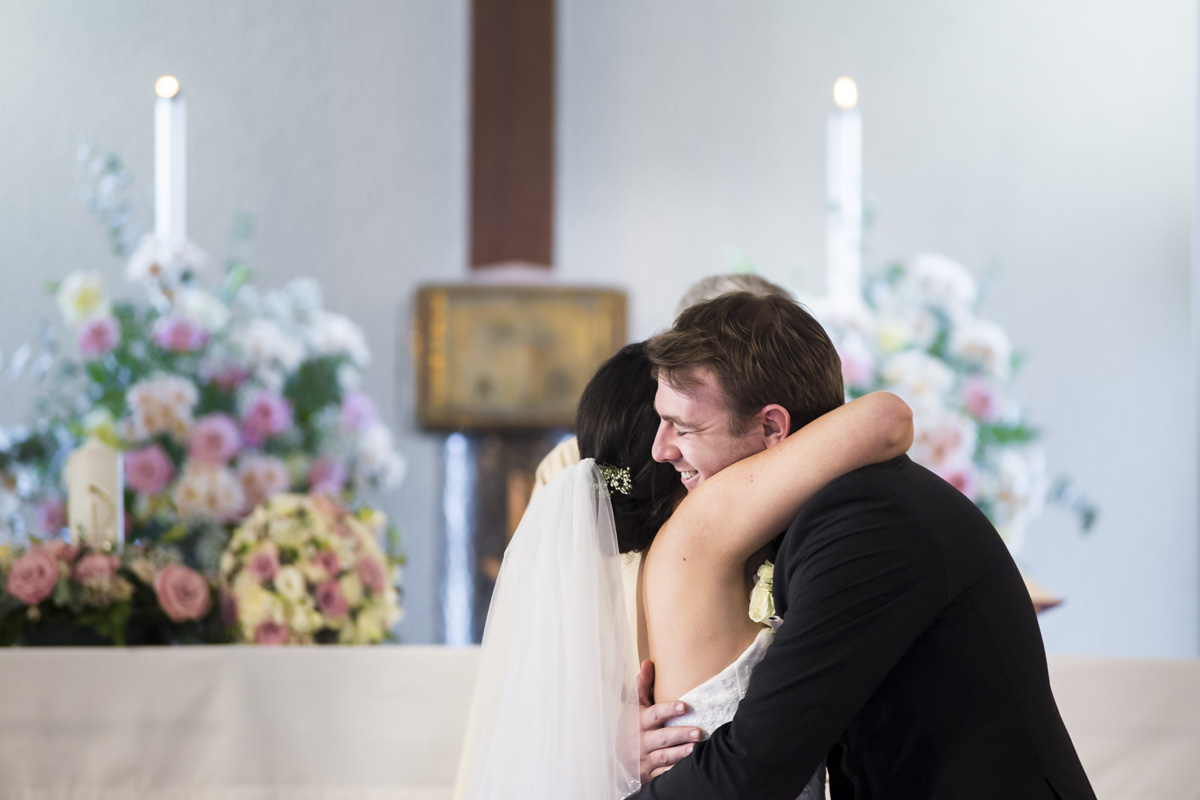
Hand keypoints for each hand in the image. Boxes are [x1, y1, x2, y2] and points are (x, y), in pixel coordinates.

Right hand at [638, 659, 703, 781]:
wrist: (619, 757)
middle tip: (699, 731)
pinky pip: (664, 772)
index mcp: (639, 721)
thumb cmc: (631, 726)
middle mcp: (642, 740)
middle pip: (663, 737)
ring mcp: (647, 758)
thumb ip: (642, 685)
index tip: (684, 706)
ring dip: (680, 753)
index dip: (668, 710)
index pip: (654, 714)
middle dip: (680, 734)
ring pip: (664, 756)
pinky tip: (688, 766)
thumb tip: (648, 662)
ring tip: (696, 748)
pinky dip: (675, 770)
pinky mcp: (651, 772)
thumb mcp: (634, 705)